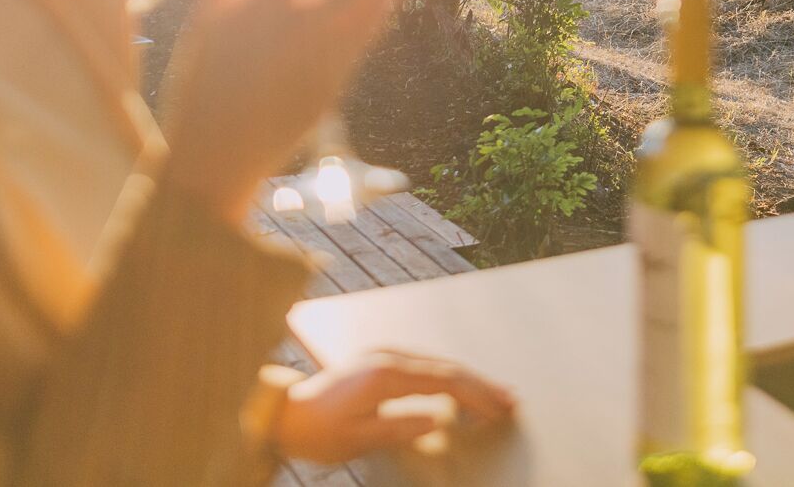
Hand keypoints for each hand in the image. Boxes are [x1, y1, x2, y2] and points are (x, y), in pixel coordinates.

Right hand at [161, 0, 422, 223]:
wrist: (215, 155)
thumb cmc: (201, 90)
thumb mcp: (202, 31)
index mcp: (255, 4)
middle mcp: (291, 26)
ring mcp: (314, 57)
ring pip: (363, 9)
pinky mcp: (330, 85)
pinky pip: (362, 41)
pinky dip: (379, 16)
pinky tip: (390, 1)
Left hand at [271, 353, 516, 462]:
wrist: (284, 414)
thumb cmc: (317, 431)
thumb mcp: (357, 439)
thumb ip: (399, 428)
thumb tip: (438, 421)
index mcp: (386, 374)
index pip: (445, 380)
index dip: (476, 395)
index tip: (500, 408)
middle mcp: (388, 356)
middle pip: (448, 366)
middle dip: (481, 384)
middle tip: (510, 399)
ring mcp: (384, 354)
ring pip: (439, 363)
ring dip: (468, 378)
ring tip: (494, 395)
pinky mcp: (380, 360)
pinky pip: (425, 364)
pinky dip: (448, 376)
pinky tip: (460, 387)